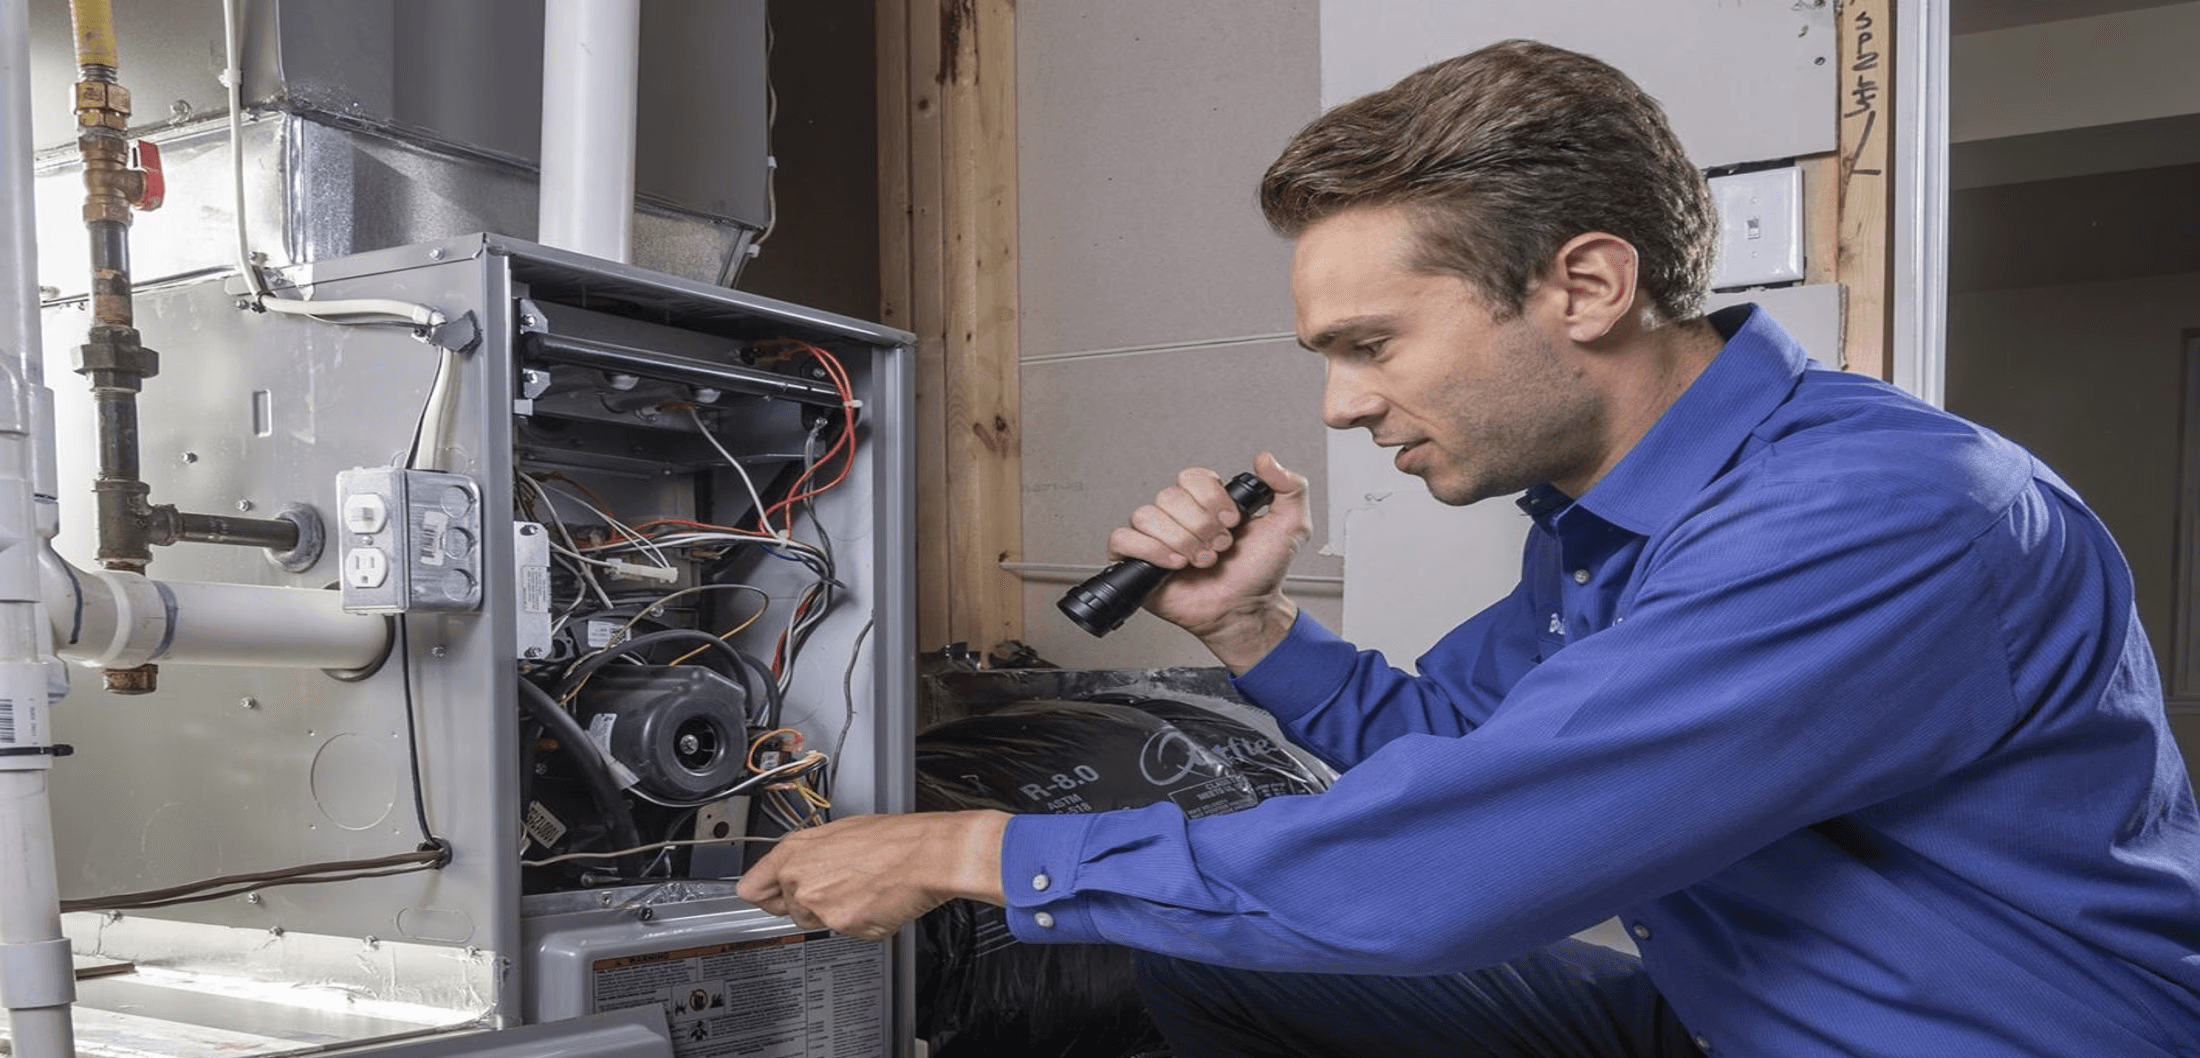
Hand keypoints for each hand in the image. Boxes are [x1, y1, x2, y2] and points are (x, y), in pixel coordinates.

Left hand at [735, 811, 1009, 939]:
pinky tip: (875, 901)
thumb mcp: (839, 833)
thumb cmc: (892, 840)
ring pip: (816, 923)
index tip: (768, 899)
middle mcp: (798, 877)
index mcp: (794, 850)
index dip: (763, 896)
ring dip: (836, 915)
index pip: (750, 888)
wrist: (924, 855)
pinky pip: (845, 932)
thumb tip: (798, 868)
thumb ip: (809, 856)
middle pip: (787, 910)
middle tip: (839, 888)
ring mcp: (817, 903)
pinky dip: (860, 924)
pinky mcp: (840, 924)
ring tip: (862, 890)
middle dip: (810, 905)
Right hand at [1106, 452, 1310, 670]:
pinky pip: (1123, 539)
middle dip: (1201, 527)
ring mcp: (1157, 537)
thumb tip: (1266, 460)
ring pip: (1147, 516)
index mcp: (1207, 502)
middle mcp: (1180, 516)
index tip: (1232, 521)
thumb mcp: (1291, 526)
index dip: (1212, 499)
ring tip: (1201, 560)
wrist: (1246, 611)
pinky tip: (1175, 563)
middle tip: (1219, 547)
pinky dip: (1150, 550)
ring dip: (1181, 541)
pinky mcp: (1138, 561)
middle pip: (1169, 497)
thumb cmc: (1261, 574)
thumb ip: (1291, 487)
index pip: (1192, 477)